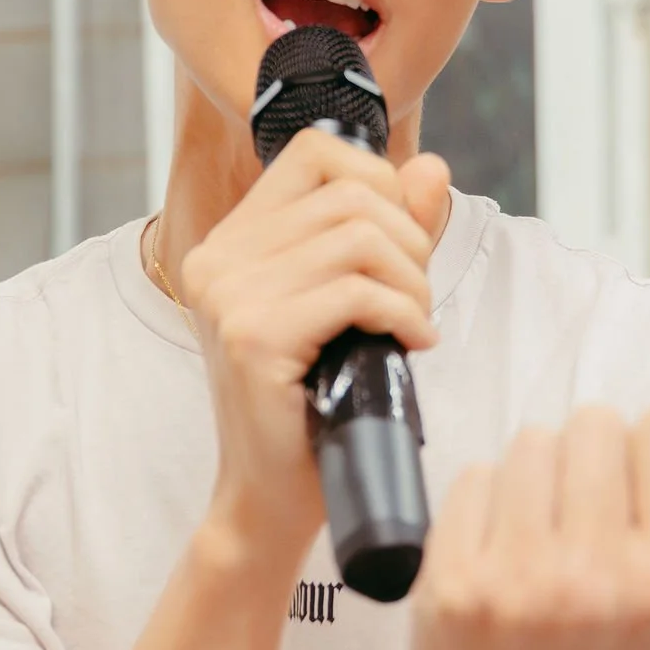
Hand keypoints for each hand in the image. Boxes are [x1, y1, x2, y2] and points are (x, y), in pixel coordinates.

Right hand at [180, 132, 451, 565]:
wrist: (271, 497)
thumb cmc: (314, 403)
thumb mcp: (352, 304)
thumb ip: (390, 230)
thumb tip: (431, 167)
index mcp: (230, 241)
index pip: (314, 152)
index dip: (378, 183)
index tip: (399, 244)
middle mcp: (217, 258)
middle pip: (350, 193)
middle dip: (410, 241)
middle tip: (416, 297)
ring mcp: (229, 296)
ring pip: (359, 238)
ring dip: (412, 281)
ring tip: (415, 323)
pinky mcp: (254, 337)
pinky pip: (357, 292)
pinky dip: (405, 314)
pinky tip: (411, 344)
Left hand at [411, 382, 649, 649]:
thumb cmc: (630, 643)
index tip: (645, 502)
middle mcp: (595, 584)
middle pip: (595, 423)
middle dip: (595, 458)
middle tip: (590, 521)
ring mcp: (515, 586)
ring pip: (531, 442)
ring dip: (540, 474)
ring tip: (547, 537)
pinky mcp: (450, 587)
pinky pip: (473, 477)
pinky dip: (489, 502)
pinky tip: (503, 554)